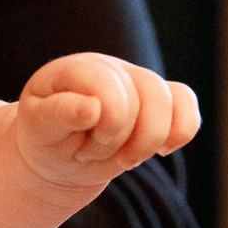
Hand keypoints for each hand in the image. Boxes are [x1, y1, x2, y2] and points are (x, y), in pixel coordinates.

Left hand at [14, 53, 200, 191]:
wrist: (57, 158)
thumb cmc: (45, 140)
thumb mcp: (40, 130)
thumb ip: (60, 114)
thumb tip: (92, 108)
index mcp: (74, 68)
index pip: (109, 82)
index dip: (110, 121)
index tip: (85, 147)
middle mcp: (109, 67)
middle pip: (146, 91)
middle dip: (125, 136)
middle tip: (93, 153)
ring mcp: (134, 81)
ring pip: (170, 99)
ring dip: (150, 140)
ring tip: (125, 159)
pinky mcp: (155, 101)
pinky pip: (187, 103)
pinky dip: (182, 131)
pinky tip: (162, 150)